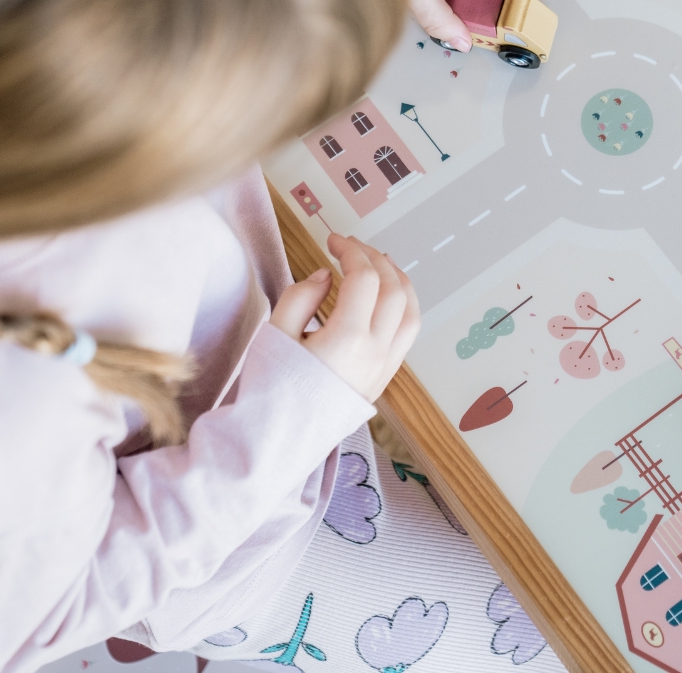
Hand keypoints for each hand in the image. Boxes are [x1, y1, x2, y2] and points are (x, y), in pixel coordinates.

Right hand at [270, 235, 419, 403]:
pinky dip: (405, 306)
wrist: (276, 442)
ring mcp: (384, 367)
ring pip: (411, 312)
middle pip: (393, 289)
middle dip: (375, 259)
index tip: (333, 240)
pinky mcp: (384, 378)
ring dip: (400, 281)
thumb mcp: (275, 335)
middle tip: (353, 247)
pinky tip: (390, 297)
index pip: (364, 279)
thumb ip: (300, 297)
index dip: (350, 251)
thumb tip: (325, 276)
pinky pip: (408, 334)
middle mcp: (374, 352)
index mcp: (346, 339)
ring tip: (381, 264)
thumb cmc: (270, 391)